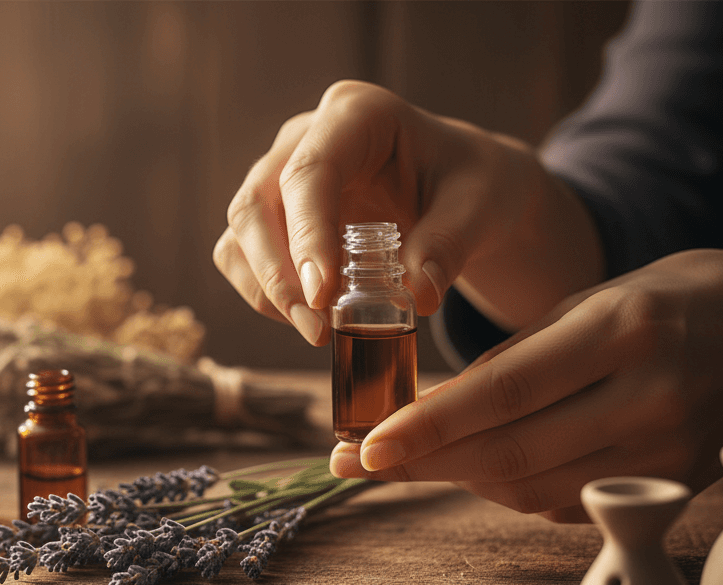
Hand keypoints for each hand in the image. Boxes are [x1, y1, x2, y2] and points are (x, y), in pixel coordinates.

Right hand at [212, 80, 601, 344]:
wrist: (464, 193)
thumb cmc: (472, 185)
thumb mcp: (480, 207)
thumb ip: (450, 244)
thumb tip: (418, 295)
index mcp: (357, 114)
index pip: (309, 171)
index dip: (307, 234)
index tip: (322, 294)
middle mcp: (306, 137)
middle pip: (257, 202)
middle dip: (277, 273)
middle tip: (316, 328)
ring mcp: (282, 175)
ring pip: (242, 232)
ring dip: (266, 289)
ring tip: (317, 332)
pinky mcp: (276, 215)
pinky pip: (244, 255)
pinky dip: (266, 293)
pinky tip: (309, 318)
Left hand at [330, 248, 722, 521]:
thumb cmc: (689, 296)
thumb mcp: (608, 293)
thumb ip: (531, 350)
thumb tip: (449, 403)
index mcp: (621, 330)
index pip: (504, 390)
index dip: (428, 426)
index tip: (366, 444)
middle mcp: (646, 396)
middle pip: (509, 451)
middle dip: (420, 463)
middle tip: (353, 464)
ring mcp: (666, 450)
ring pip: (532, 487)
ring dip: (457, 479)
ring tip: (404, 462)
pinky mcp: (675, 483)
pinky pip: (569, 501)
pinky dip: (512, 490)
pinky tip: (476, 471)